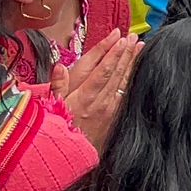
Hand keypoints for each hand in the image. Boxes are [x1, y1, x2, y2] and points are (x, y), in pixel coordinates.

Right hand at [49, 29, 140, 146]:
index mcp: (84, 97)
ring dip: (131, 61)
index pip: (102, 70)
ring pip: (123, 79)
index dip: (112, 53)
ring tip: (139, 46)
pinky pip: (125, 90)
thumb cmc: (59, 128)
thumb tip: (58, 66)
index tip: (120, 38)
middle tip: (133, 36)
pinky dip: (131, 76)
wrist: (70, 154)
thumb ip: (57, 86)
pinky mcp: (115, 113)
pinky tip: (136, 67)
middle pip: (116, 72)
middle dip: (125, 52)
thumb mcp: (51, 108)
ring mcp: (110, 107)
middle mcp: (100, 101)